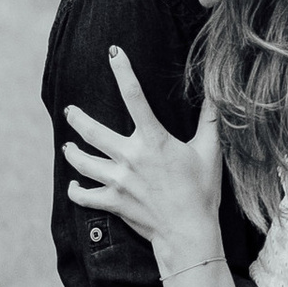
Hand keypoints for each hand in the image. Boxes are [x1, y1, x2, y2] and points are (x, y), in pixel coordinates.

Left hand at [63, 49, 225, 269]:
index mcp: (154, 140)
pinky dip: (76, 191)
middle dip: (77, 119)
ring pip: (83, 162)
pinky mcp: (113, 202)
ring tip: (68, 148)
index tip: (113, 53)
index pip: (134, 97)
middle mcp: (130, 157)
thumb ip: (210, 120)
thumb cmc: (202, 191)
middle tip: (69, 111)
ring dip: (73, 154)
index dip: (123, 71)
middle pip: (92, 132)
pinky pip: (85, 196)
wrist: (188, 233)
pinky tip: (73, 186)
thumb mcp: (210, 152)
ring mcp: (118, 181)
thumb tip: (219, 93)